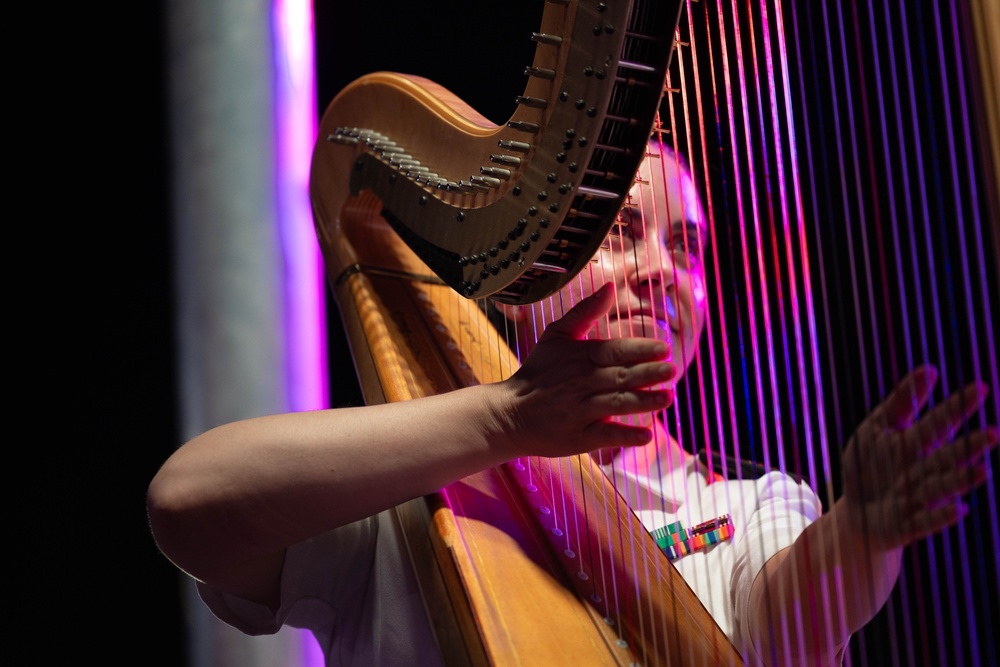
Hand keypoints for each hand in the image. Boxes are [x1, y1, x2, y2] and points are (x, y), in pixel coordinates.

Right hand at [490, 283, 676, 457]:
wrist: (509, 414)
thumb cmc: (538, 372)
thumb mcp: (556, 335)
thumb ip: (585, 311)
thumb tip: (610, 286)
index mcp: (581, 357)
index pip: (615, 350)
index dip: (640, 349)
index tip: (664, 348)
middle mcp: (582, 383)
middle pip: (620, 377)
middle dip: (648, 374)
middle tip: (672, 370)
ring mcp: (580, 411)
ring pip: (616, 405)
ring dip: (643, 402)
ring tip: (668, 398)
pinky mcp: (578, 438)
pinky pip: (604, 435)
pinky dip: (625, 435)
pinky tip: (646, 435)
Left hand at [841, 365, 996, 551]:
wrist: (855, 512)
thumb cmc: (869, 465)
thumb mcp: (876, 428)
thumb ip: (902, 402)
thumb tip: (930, 368)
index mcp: (917, 444)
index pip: (941, 421)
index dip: (958, 406)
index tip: (981, 387)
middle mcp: (924, 470)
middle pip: (948, 456)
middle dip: (968, 446)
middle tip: (993, 433)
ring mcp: (917, 497)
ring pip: (942, 486)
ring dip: (960, 479)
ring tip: (982, 469)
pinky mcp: (907, 523)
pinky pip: (926, 520)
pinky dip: (941, 515)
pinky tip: (960, 509)